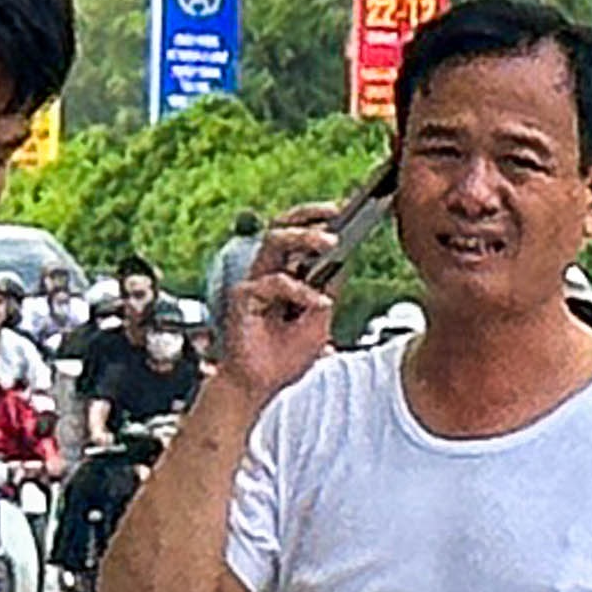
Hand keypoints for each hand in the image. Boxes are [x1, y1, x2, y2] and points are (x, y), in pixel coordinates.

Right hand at [221, 203, 353, 394]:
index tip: (348, 206)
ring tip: (332, 242)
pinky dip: (299, 291)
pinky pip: (272, 283)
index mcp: (285, 272)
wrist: (259, 385)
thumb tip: (344, 258)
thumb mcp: (318, 319)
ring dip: (305, 237)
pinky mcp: (243, 298)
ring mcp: (253, 282)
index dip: (319, 217)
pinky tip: (320, 302)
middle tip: (336, 211)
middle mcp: (267, 271)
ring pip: (274, 242)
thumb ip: (327, 289)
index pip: (298, 234)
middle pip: (283, 227)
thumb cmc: (284, 355)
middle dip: (309, 214)